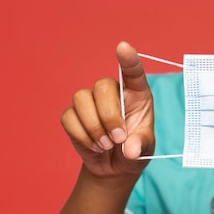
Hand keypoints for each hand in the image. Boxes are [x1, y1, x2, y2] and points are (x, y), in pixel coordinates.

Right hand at [60, 41, 154, 178]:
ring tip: (107, 145)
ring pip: (82, 99)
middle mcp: (113, 92)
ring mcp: (91, 102)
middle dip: (109, 116)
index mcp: (136, 93)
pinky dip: (82, 135)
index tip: (122, 47)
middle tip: (118, 139)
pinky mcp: (74, 115)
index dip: (128, 58)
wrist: (114, 166)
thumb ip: (140, 145)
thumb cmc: (134, 149)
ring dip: (94, 127)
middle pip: (102, 86)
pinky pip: (69, 117)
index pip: (133, 71)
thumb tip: (130, 149)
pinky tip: (95, 146)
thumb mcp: (144, 148)